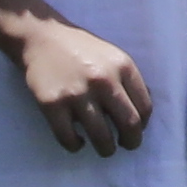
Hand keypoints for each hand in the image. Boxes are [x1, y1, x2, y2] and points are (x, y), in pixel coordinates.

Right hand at [9, 15, 149, 153]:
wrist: (42, 37)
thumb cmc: (81, 49)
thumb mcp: (113, 56)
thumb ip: (129, 81)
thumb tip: (144, 113)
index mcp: (122, 67)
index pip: (145, 108)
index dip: (143, 125)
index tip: (135, 129)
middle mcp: (103, 81)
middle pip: (129, 125)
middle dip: (131, 142)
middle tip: (125, 145)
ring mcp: (77, 94)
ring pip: (102, 138)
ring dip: (106, 149)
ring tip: (103, 147)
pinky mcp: (52, 105)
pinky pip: (69, 139)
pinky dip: (76, 146)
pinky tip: (78, 141)